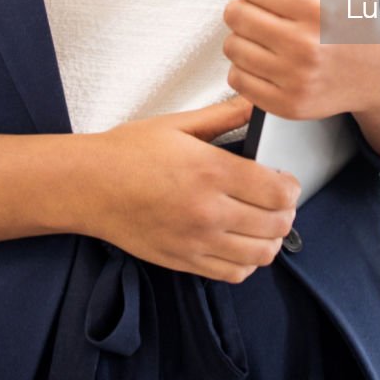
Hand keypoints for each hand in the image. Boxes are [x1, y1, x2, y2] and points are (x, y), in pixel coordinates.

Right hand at [80, 96, 298, 282]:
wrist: (88, 186)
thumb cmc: (126, 153)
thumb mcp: (176, 125)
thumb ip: (222, 116)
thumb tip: (255, 105)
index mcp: (211, 171)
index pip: (278, 191)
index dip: (292, 186)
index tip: (285, 180)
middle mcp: (209, 211)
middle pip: (276, 224)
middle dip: (286, 211)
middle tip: (277, 200)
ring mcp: (197, 241)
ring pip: (261, 254)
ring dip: (270, 239)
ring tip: (262, 223)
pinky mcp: (185, 262)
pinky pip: (234, 273)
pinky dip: (246, 262)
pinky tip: (239, 243)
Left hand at [221, 0, 379, 121]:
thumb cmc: (361, 21)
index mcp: (318, 9)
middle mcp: (306, 45)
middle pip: (236, 15)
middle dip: (246, 9)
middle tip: (262, 13)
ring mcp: (296, 78)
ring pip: (233, 47)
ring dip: (243, 39)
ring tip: (265, 37)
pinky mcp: (287, 104)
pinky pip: (238, 80)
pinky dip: (246, 70)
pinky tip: (266, 62)